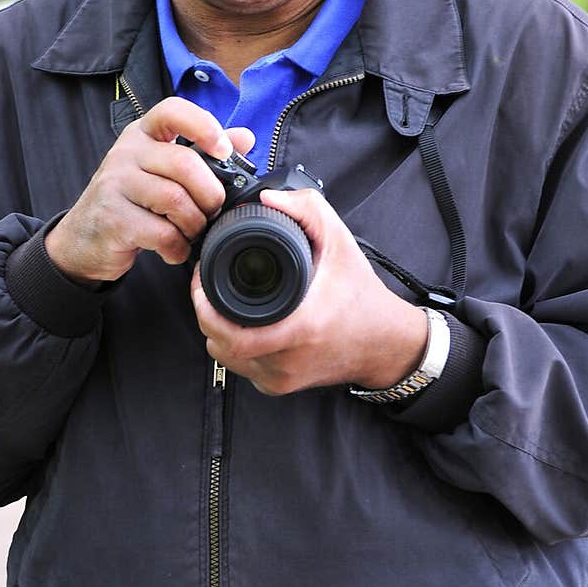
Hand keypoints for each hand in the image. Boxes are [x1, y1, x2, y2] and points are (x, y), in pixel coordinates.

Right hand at [45, 98, 255, 282]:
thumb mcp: (163, 171)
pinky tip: (173, 249)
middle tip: (212, 212)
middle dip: (210, 194)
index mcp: (142, 134)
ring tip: (191, 233)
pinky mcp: (112, 218)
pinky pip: (161, 233)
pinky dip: (177, 247)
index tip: (224, 149)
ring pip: (175, 200)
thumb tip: (245, 136)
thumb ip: (203, 153)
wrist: (84, 238)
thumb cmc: (132, 201)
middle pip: (184, 164)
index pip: (172, 110)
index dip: (204, 126)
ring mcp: (115, 184)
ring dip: (194, 224)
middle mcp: (126, 152)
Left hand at [191, 187, 428, 395]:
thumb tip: (268, 199)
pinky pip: (241, 367)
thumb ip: (307, 209)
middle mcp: (287, 360)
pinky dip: (234, 347)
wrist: (385, 343)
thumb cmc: (362, 297)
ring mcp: (281, 378)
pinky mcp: (279, 387)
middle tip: (206, 287)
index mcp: (299, 328)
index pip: (229, 331)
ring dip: (217, 331)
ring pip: (225, 357)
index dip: (205, 305)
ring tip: (221, 303)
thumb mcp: (340, 242)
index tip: (202, 278)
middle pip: (219, 344)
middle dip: (205, 313)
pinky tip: (241, 325)